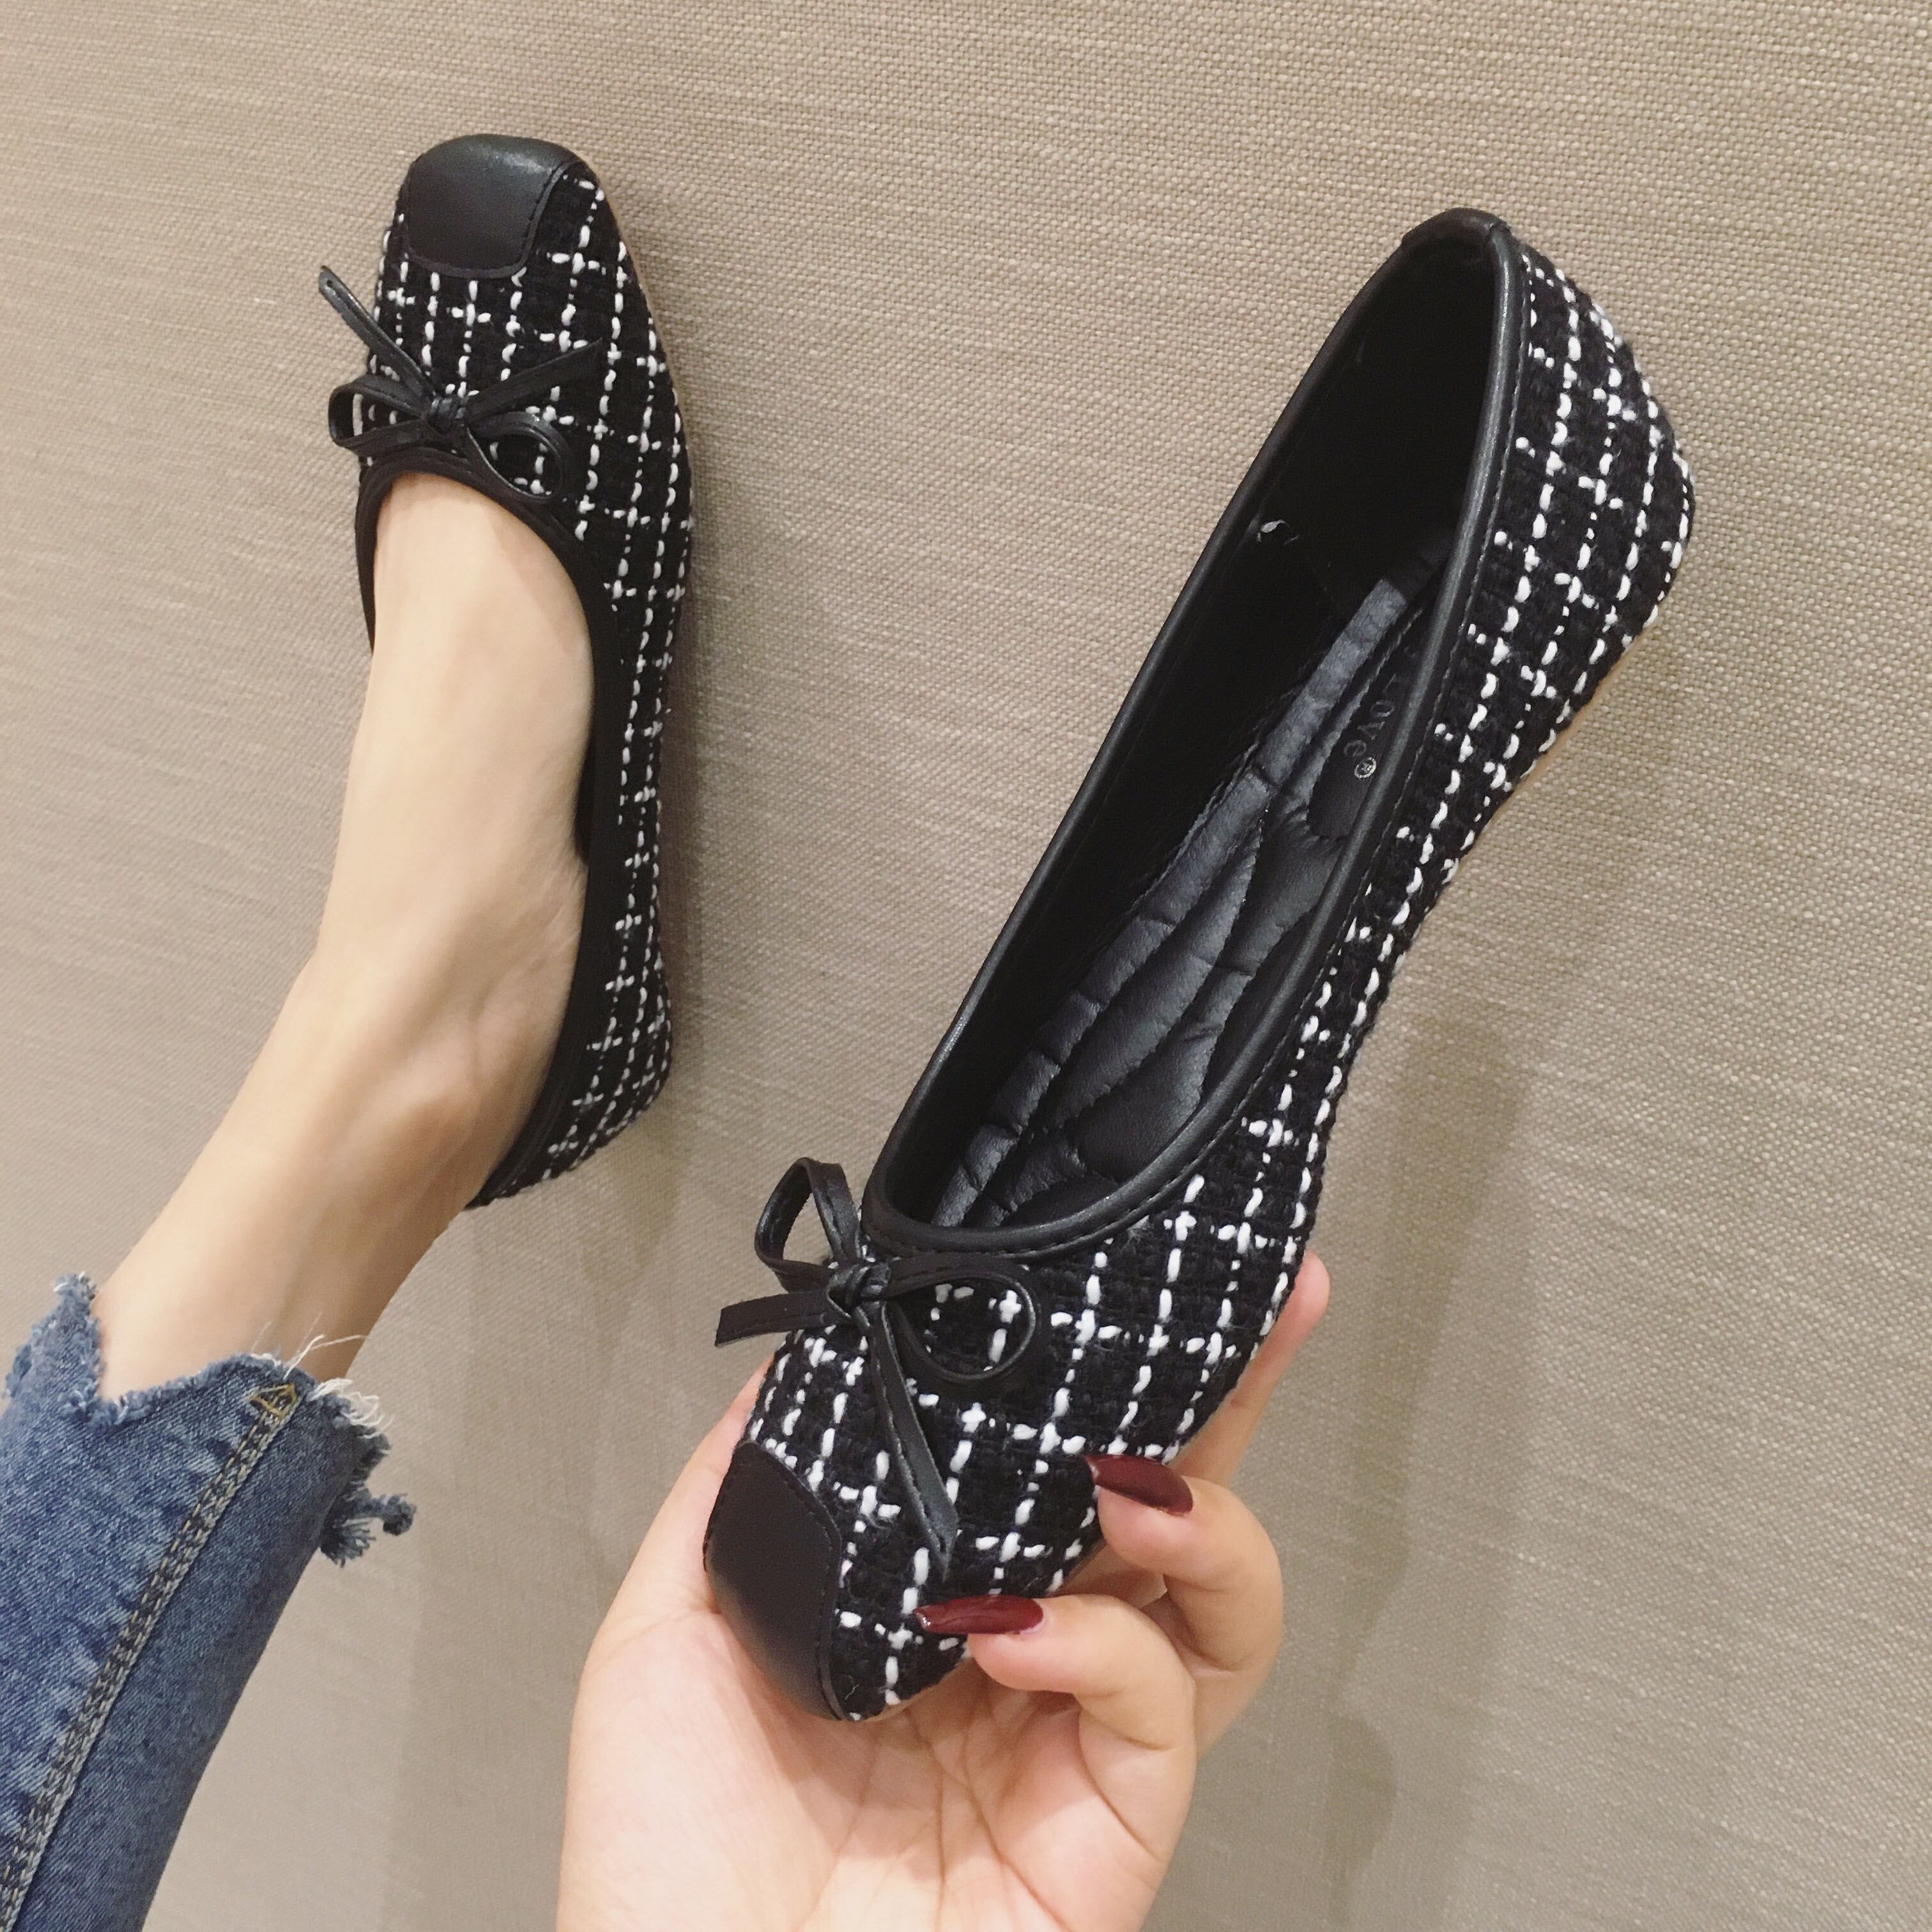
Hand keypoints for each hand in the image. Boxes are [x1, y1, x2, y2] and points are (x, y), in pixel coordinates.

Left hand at [557, 1254, 1329, 1931]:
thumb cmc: (663, 1850)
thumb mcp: (674, 1628)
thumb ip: (746, 1488)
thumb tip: (805, 1356)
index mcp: (939, 1608)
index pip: (1048, 1468)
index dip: (1103, 1376)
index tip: (1135, 1273)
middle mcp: (1027, 1666)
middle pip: (1169, 1514)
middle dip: (1230, 1403)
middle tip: (1269, 1310)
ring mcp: (1074, 1750)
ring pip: (1218, 1615)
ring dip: (1202, 1524)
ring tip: (1133, 1487)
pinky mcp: (1108, 1834)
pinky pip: (1153, 1712)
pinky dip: (1102, 1646)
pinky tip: (1017, 1627)